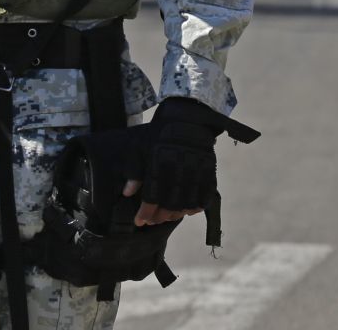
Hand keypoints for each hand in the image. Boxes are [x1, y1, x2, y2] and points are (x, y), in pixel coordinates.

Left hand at [122, 97, 220, 226]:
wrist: (187, 116)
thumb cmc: (159, 133)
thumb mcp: (140, 147)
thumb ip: (134, 171)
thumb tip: (128, 193)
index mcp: (159, 163)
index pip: (152, 197)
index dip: (145, 213)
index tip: (139, 221)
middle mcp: (179, 170)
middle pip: (170, 205)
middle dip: (159, 217)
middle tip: (152, 221)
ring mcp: (196, 171)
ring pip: (187, 204)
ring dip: (176, 214)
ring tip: (167, 216)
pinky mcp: (209, 171)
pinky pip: (205, 196)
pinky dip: (196, 207)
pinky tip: (187, 210)